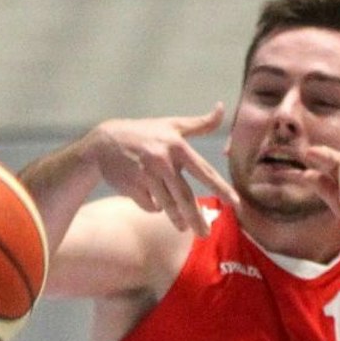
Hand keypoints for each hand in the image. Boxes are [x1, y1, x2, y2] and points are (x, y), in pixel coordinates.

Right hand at [85, 106, 238, 235]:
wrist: (104, 143)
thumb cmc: (143, 133)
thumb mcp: (171, 124)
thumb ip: (200, 123)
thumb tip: (221, 107)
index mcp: (176, 147)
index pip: (204, 171)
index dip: (220, 188)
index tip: (235, 203)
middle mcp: (162, 162)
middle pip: (185, 197)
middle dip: (196, 218)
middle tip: (205, 233)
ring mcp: (146, 176)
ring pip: (167, 205)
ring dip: (177, 219)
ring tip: (184, 228)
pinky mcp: (132, 187)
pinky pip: (150, 205)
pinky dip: (154, 207)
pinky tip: (156, 205)